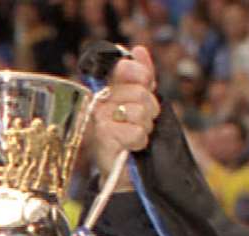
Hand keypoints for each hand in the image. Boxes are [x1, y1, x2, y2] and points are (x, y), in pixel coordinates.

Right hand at [89, 45, 159, 184]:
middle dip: (150, 110)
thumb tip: (139, 50)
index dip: (141, 75)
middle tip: (142, 122)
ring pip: (140, 112)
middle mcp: (99, 100)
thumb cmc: (131, 136)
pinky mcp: (103, 137)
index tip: (146, 86)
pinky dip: (140, 142)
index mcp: (107, 88)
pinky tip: (131, 147)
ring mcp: (99, 118)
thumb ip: (142, 76)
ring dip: (146, 128)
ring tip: (136, 135)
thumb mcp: (141, 102)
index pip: (124, 67)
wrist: (121, 172)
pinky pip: (136, 132)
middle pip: (141, 92)